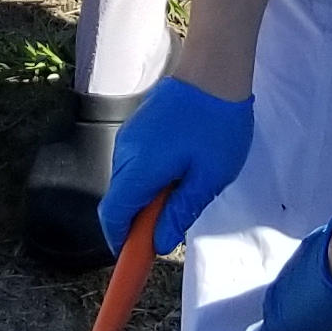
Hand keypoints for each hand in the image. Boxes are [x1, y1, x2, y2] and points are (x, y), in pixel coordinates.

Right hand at [104, 75, 253, 250]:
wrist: (215, 68)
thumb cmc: (218, 124)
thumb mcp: (209, 177)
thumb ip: (180, 211)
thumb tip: (158, 241)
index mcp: (139, 168)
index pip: (114, 215)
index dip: (120, 243)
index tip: (133, 262)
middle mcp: (125, 153)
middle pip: (118, 201)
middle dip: (135, 224)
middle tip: (166, 234)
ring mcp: (130, 137)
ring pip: (127, 182)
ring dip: (145, 201)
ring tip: (181, 199)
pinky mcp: (139, 127)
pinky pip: (134, 164)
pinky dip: (147, 181)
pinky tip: (178, 175)